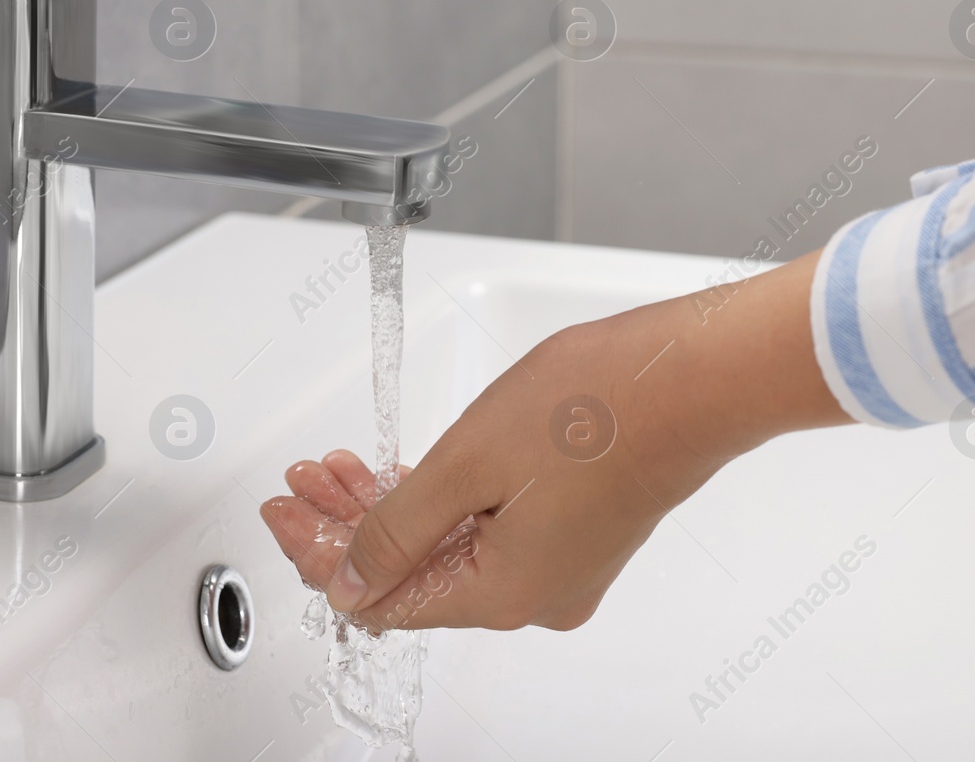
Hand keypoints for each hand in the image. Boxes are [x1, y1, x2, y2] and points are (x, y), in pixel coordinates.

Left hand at [261, 251, 851, 631]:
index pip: (381, 598)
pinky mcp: (577, 531)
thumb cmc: (595, 410)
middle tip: (302, 481)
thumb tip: (349, 584)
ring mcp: (561, 566)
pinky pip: (488, 530)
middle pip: (413, 573)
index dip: (320, 555)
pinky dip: (441, 502)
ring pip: (448, 547)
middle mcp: (534, 597)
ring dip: (391, 507)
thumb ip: (397, 531)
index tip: (281, 514)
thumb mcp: (464, 465)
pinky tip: (404, 469)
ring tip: (341, 464)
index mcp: (503, 595)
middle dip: (349, 524)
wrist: (693, 377)